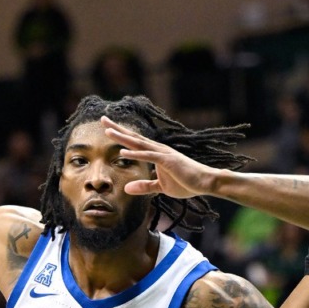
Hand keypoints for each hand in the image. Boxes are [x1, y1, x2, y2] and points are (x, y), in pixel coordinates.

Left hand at [100, 117, 219, 200]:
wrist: (205, 182)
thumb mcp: (160, 187)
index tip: (108, 128)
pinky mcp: (168, 161)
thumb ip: (144, 186)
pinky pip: (149, 156)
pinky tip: (123, 151)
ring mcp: (163, 154)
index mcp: (156, 153)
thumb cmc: (186, 183)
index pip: (135, 143)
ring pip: (139, 144)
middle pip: (134, 138)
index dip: (121, 135)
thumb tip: (127, 188)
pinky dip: (136, 154)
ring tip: (108, 131)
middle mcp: (158, 149)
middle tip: (103, 119)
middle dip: (118, 129)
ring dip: (123, 137)